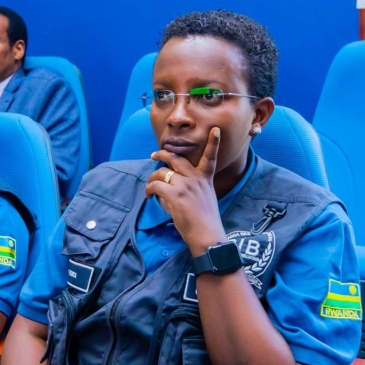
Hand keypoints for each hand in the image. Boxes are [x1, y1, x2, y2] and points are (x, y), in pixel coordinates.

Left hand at [146, 127, 228, 255]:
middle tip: (154, 156)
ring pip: (162, 173)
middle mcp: (196, 179)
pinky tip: (149, 197)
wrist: (207, 235)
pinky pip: (155, 185)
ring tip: (150, 189)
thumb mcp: (205, 199)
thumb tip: (170, 185)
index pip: (210, 157)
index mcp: (206, 179)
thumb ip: (191, 189)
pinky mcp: (175, 194)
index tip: (215, 129)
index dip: (213, 142)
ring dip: (152, 180)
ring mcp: (185, 185)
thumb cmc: (205, 222)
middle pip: (176, 159)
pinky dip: (149, 190)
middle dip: (163, 154)